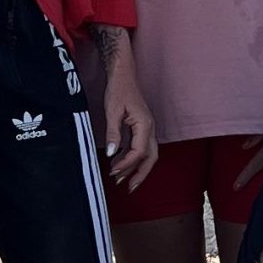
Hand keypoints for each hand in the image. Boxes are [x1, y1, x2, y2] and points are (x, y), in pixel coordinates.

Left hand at [98, 55, 158, 188]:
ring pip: (149, 154)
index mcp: (145, 124)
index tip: (113, 171)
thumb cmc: (118, 89)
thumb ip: (113, 134)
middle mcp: (150, 128)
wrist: (123, 74)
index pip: (139, 152)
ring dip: (137, 168)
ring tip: (122, 180)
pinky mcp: (143, 127)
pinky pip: (143, 148)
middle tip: (128, 188)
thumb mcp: (112, 111)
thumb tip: (112, 154)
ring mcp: (148, 128)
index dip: (126, 164)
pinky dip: (134, 159)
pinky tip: (122, 164)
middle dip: (140, 174)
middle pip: (151, 158)